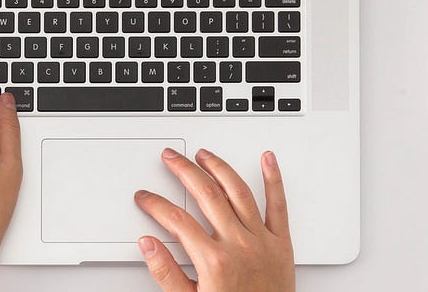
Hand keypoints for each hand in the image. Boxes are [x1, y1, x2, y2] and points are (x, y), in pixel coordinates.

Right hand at [135, 150, 294, 291]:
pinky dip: (274, 180)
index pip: (176, 221)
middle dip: (184, 171)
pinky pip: (278, 206)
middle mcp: (238, 245)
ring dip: (219, 168)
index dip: (156, 204)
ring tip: (205, 155)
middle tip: (171, 158)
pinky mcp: (281, 244)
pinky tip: (268, 161)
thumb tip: (148, 244)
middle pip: (206, 195)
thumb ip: (166, 273)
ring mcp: (262, 242)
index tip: (145, 197)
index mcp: (213, 261)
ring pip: (238, 192)